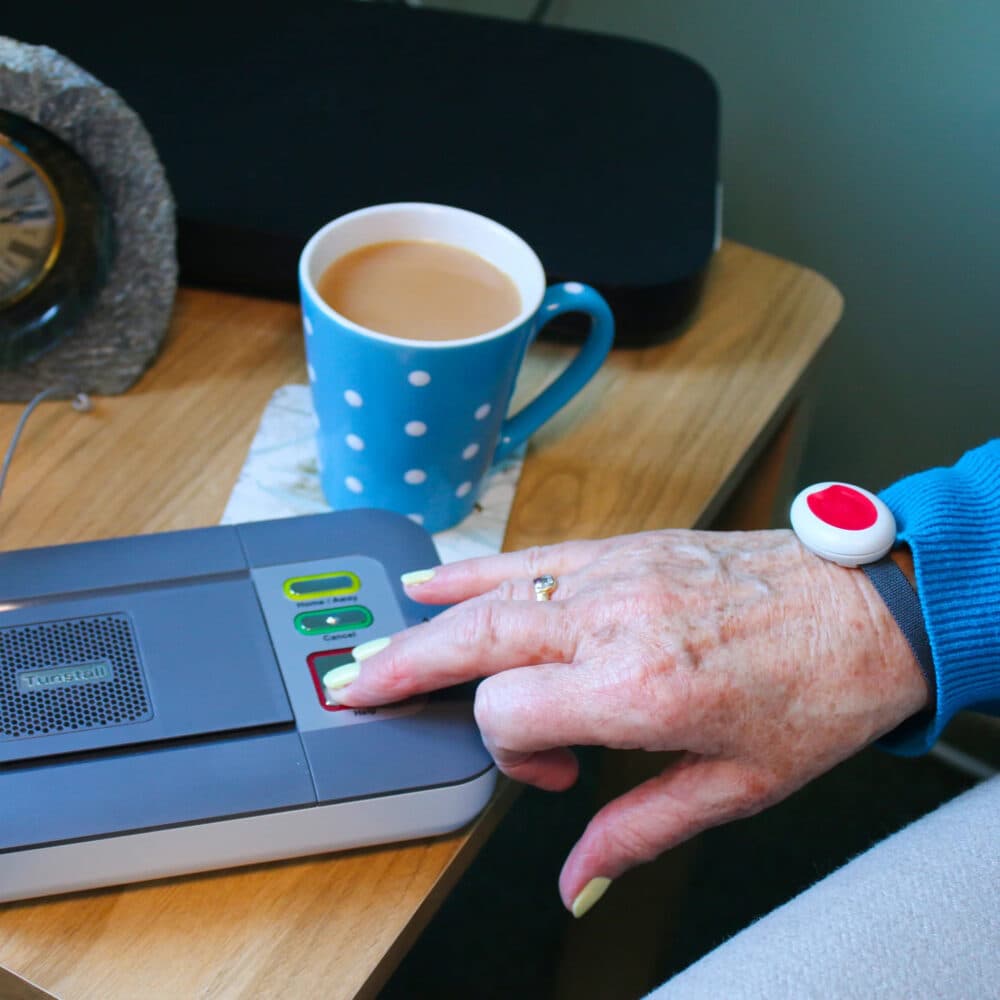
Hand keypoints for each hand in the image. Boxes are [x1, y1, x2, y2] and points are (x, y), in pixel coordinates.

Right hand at [332, 529, 929, 914]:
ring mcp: (615, 574)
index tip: (552, 772)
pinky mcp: (626, 547)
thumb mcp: (735, 787)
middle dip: (400, 666)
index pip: (508, 712)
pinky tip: (437, 577)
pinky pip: (531, 555)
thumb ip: (639, 831)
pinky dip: (475, 568)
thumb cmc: (814, 693)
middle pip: (473, 639)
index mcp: (638, 687)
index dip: (509, 754)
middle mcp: (614, 620)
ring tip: (374, 643)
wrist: (867, 608)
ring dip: (425, 621)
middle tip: (349, 686)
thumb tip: (579, 876)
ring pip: (491, 593)